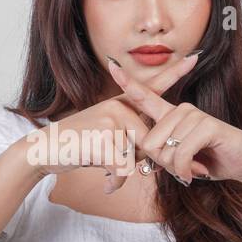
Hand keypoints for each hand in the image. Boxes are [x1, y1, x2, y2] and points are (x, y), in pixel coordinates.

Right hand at [20, 52, 209, 192]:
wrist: (45, 150)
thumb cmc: (80, 146)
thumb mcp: (108, 136)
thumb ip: (134, 140)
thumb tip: (159, 158)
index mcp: (122, 103)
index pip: (153, 87)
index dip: (175, 72)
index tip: (196, 57)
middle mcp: (119, 107)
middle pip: (153, 141)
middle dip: (148, 164)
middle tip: (131, 173)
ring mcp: (111, 121)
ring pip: (138, 157)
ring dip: (126, 173)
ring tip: (110, 174)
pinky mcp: (103, 139)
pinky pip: (125, 168)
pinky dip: (117, 181)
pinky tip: (108, 184)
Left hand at [105, 57, 241, 186]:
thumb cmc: (214, 160)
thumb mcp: (183, 161)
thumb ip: (164, 158)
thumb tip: (146, 165)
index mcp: (172, 115)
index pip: (145, 96)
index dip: (127, 82)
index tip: (111, 65)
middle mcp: (181, 110)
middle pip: (149, 143)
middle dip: (162, 165)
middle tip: (181, 171)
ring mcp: (194, 115)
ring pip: (165, 151)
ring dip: (177, 170)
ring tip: (191, 170)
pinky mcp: (207, 125)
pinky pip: (182, 153)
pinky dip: (185, 169)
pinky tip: (196, 172)